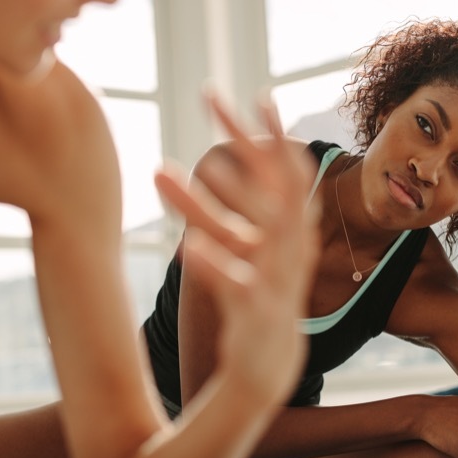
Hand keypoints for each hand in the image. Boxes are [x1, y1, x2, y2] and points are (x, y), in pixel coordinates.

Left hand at [154, 93, 318, 408]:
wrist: (268, 363)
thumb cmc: (249, 295)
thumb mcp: (234, 248)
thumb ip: (206, 210)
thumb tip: (164, 167)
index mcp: (292, 228)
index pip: (287, 170)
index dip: (274, 133)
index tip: (258, 94)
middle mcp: (293, 246)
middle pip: (279, 185)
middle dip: (246, 139)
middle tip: (212, 97)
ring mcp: (280, 278)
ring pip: (262, 231)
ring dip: (226, 198)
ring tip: (189, 169)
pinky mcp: (258, 313)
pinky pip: (239, 286)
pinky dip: (217, 267)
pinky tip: (187, 247)